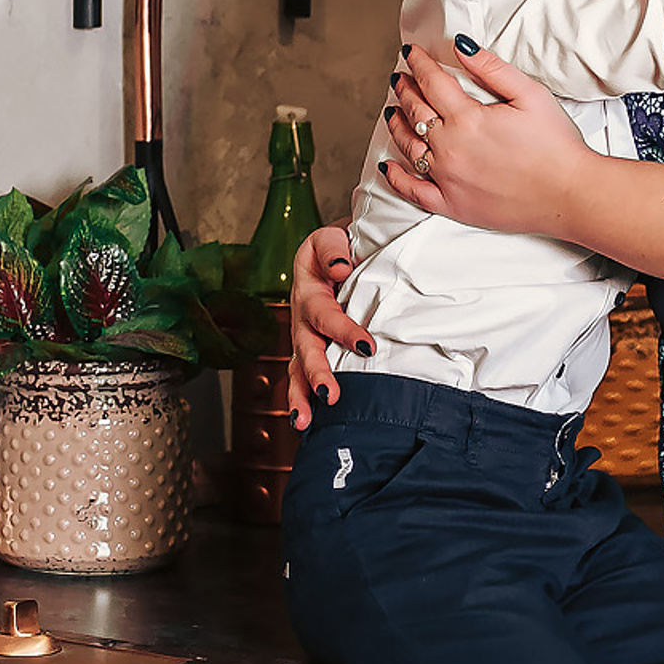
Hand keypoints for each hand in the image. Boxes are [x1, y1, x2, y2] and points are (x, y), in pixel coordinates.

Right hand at [287, 225, 365, 429]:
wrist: (338, 251)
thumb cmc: (340, 247)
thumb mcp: (333, 237)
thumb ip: (333, 248)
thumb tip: (340, 268)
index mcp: (308, 289)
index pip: (324, 314)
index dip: (343, 330)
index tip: (367, 345)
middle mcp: (302, 318)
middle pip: (305, 348)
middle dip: (317, 373)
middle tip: (330, 394)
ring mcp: (304, 337)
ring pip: (297, 369)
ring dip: (300, 395)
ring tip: (303, 421)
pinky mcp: (310, 351)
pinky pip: (302, 378)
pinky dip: (303, 400)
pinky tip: (307, 425)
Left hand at [384, 41, 594, 235]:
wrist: (569, 194)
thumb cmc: (556, 145)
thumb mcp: (529, 94)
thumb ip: (491, 68)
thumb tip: (461, 46)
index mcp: (468, 119)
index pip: (432, 82)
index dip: (418, 63)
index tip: (410, 53)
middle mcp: (450, 148)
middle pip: (416, 112)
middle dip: (405, 90)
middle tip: (399, 79)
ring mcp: (448, 179)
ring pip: (408, 148)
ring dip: (397, 126)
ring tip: (393, 111)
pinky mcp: (452, 205)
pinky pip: (413, 191)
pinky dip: (396, 177)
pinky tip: (388, 165)